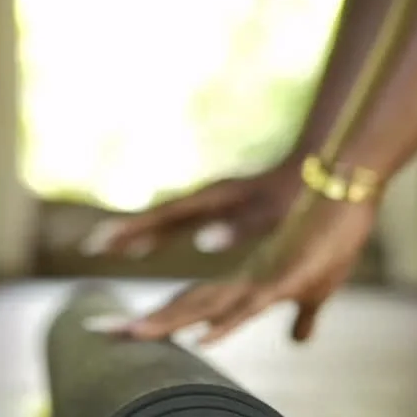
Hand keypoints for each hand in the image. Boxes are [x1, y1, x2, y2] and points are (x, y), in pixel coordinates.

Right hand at [81, 163, 299, 257]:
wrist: (325, 169)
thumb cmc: (299, 195)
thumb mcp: (267, 213)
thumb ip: (235, 228)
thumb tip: (201, 243)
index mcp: (215, 200)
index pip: (164, 217)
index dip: (133, 231)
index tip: (103, 241)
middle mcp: (207, 199)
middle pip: (157, 216)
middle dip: (125, 230)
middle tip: (91, 246)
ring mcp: (212, 202)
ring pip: (165, 219)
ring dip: (137, 232)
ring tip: (109, 247)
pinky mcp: (221, 207)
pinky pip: (180, 222)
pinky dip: (157, 233)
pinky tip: (149, 245)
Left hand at [123, 192, 379, 344]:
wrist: (348, 196)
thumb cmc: (332, 241)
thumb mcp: (316, 292)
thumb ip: (303, 318)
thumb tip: (300, 341)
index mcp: (241, 286)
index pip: (187, 307)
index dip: (155, 323)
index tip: (117, 334)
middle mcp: (240, 281)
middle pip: (182, 306)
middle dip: (142, 324)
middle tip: (95, 332)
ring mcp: (259, 279)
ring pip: (205, 304)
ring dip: (170, 322)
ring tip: (131, 334)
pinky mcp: (285, 279)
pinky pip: (250, 306)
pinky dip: (226, 324)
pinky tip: (202, 339)